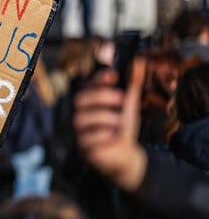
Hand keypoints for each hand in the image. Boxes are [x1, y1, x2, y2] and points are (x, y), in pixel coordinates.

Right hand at [73, 58, 146, 191]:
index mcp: (90, 101)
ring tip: (119, 122)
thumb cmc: (122, 128)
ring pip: (83, 118)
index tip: (113, 74)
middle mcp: (80, 114)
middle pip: (80, 99)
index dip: (98, 78)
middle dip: (100, 96)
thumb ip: (133, 86)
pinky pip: (89, 138)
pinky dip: (104, 136)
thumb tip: (139, 63)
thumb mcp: (130, 105)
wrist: (125, 155)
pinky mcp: (83, 147)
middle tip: (121, 98)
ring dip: (105, 118)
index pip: (88, 84)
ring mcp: (79, 131)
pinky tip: (112, 138)